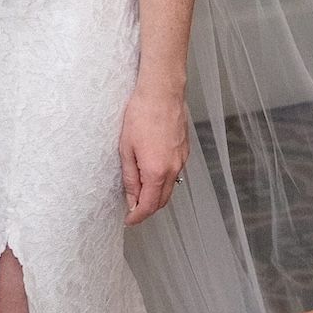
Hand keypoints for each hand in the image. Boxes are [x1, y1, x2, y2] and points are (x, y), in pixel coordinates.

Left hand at [121, 88, 188, 224]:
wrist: (162, 92)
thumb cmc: (142, 115)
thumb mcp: (126, 149)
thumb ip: (130, 177)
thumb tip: (131, 198)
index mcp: (156, 172)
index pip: (148, 206)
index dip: (138, 216)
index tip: (129, 220)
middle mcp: (173, 169)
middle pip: (162, 201)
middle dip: (148, 209)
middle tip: (133, 209)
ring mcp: (182, 160)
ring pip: (170, 188)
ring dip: (156, 195)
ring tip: (140, 191)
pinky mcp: (185, 150)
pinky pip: (176, 173)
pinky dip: (165, 180)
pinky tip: (153, 173)